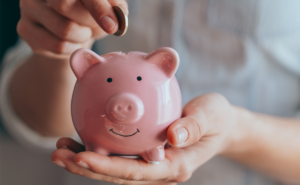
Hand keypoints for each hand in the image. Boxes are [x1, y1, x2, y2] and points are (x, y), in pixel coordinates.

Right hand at [17, 0, 127, 53]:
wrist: (70, 29)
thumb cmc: (90, 12)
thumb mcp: (107, 5)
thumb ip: (114, 7)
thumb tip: (114, 22)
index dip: (97, 7)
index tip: (111, 26)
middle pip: (64, 5)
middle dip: (88, 21)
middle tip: (93, 24)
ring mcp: (28, 7)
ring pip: (63, 30)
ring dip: (82, 37)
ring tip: (82, 32)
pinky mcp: (25, 29)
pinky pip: (57, 46)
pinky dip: (72, 48)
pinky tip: (71, 41)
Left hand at [51, 93, 239, 183]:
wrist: (219, 125)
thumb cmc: (216, 119)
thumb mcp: (211, 116)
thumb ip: (194, 126)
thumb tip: (174, 137)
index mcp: (174, 166)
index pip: (136, 172)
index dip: (108, 168)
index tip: (81, 156)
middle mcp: (160, 170)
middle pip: (119, 175)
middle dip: (87, 168)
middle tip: (59, 154)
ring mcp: (152, 165)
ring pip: (115, 168)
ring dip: (86, 161)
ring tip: (60, 148)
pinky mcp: (147, 155)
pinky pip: (119, 156)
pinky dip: (98, 150)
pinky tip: (80, 139)